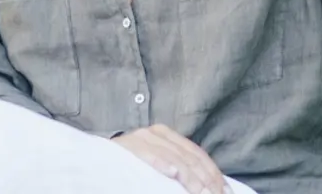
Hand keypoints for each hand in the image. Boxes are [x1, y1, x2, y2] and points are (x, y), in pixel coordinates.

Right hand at [111, 124, 232, 193]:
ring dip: (191, 178)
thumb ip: (179, 166)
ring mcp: (142, 139)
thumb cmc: (130, 164)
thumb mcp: (158, 162)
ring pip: (175, 158)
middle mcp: (156, 133)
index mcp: (167, 135)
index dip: (213, 172)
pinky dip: (163, 164)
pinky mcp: (129, 147)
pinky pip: (149, 155)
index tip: (225, 190)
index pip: (197, 154)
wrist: (96, 159)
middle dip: (206, 179)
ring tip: (202, 192)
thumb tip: (209, 183)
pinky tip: (173, 174)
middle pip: (190, 156)